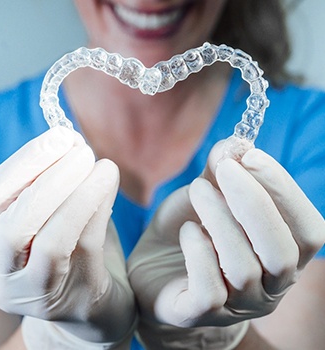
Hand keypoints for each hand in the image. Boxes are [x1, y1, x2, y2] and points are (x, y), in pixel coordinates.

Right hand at [0, 127, 135, 344]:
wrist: (91, 306)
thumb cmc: (72, 252)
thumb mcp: (54, 217)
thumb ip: (57, 186)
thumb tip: (73, 142)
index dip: (25, 163)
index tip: (61, 136)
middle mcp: (3, 271)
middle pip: (14, 221)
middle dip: (50, 177)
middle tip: (81, 149)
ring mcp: (36, 290)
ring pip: (50, 239)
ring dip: (78, 193)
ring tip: (103, 164)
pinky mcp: (73, 297)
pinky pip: (85, 248)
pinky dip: (98, 209)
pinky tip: (110, 184)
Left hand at [127, 140, 324, 347]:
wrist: (153, 266)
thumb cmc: (189, 228)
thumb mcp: (207, 194)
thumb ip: (222, 171)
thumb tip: (234, 143)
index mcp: (282, 254)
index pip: (308, 229)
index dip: (283, 190)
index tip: (250, 155)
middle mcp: (269, 286)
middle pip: (282, 252)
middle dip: (254, 202)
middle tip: (223, 169)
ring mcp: (237, 306)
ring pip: (244, 268)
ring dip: (219, 219)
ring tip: (197, 191)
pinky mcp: (201, 314)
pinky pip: (210, 291)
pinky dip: (199, 252)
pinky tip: (188, 231)